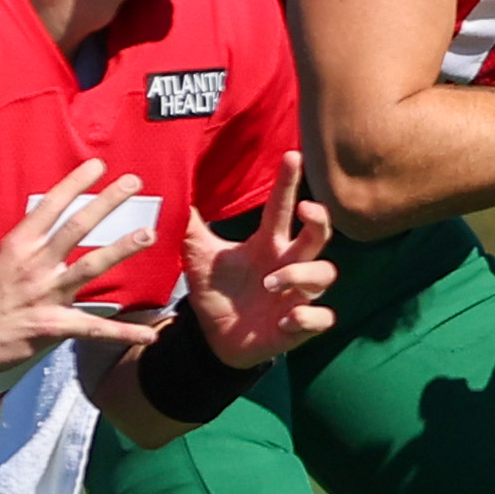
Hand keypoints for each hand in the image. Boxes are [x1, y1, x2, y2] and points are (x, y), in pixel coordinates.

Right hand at [0, 157, 165, 381]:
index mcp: (16, 246)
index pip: (50, 206)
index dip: (75, 183)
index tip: (98, 165)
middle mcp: (36, 264)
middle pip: (78, 226)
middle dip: (108, 202)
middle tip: (134, 183)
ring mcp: (47, 294)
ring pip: (92, 266)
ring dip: (122, 249)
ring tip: (149, 234)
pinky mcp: (54, 325)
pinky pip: (94, 328)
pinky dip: (123, 332)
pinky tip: (151, 334)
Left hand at [183, 152, 337, 367]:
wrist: (215, 339)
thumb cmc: (216, 292)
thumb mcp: (198, 256)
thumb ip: (189, 226)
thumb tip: (171, 188)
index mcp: (267, 244)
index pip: (281, 208)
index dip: (288, 182)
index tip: (292, 155)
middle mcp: (288, 264)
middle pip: (318, 235)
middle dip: (319, 220)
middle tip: (306, 209)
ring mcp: (297, 295)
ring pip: (323, 275)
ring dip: (300, 275)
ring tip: (270, 283)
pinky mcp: (299, 325)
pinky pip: (322, 318)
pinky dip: (308, 317)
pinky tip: (286, 319)